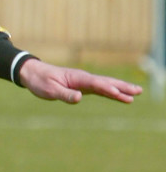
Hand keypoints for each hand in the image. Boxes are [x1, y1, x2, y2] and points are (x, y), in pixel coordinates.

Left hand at [18, 58, 142, 103]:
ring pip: (105, 85)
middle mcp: (83, 78)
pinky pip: (100, 89)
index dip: (108, 89)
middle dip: (122, 87)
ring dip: (120, 89)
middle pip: (106, 82)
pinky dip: (110, 92)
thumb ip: (65, 94)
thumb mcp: (50, 90)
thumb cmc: (40, 81)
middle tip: (138, 91)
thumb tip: (80, 98)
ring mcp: (83, 81)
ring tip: (135, 93)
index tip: (120, 95)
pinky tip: (119, 95)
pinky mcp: (81, 86)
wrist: (32, 73)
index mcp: (76, 78)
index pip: (96, 84)